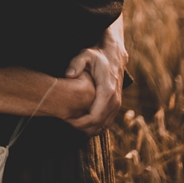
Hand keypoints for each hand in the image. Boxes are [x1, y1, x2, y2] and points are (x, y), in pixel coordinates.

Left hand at [63, 16, 127, 134]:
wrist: (114, 55)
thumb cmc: (97, 56)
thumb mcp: (85, 55)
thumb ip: (76, 64)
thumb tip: (69, 75)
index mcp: (107, 92)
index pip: (94, 117)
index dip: (79, 123)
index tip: (66, 119)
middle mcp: (115, 101)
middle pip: (98, 125)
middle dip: (81, 127)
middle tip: (66, 120)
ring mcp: (117, 105)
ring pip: (103, 126)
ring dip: (88, 127)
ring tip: (72, 120)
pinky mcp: (115, 106)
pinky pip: (106, 122)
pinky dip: (94, 125)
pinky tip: (82, 118)